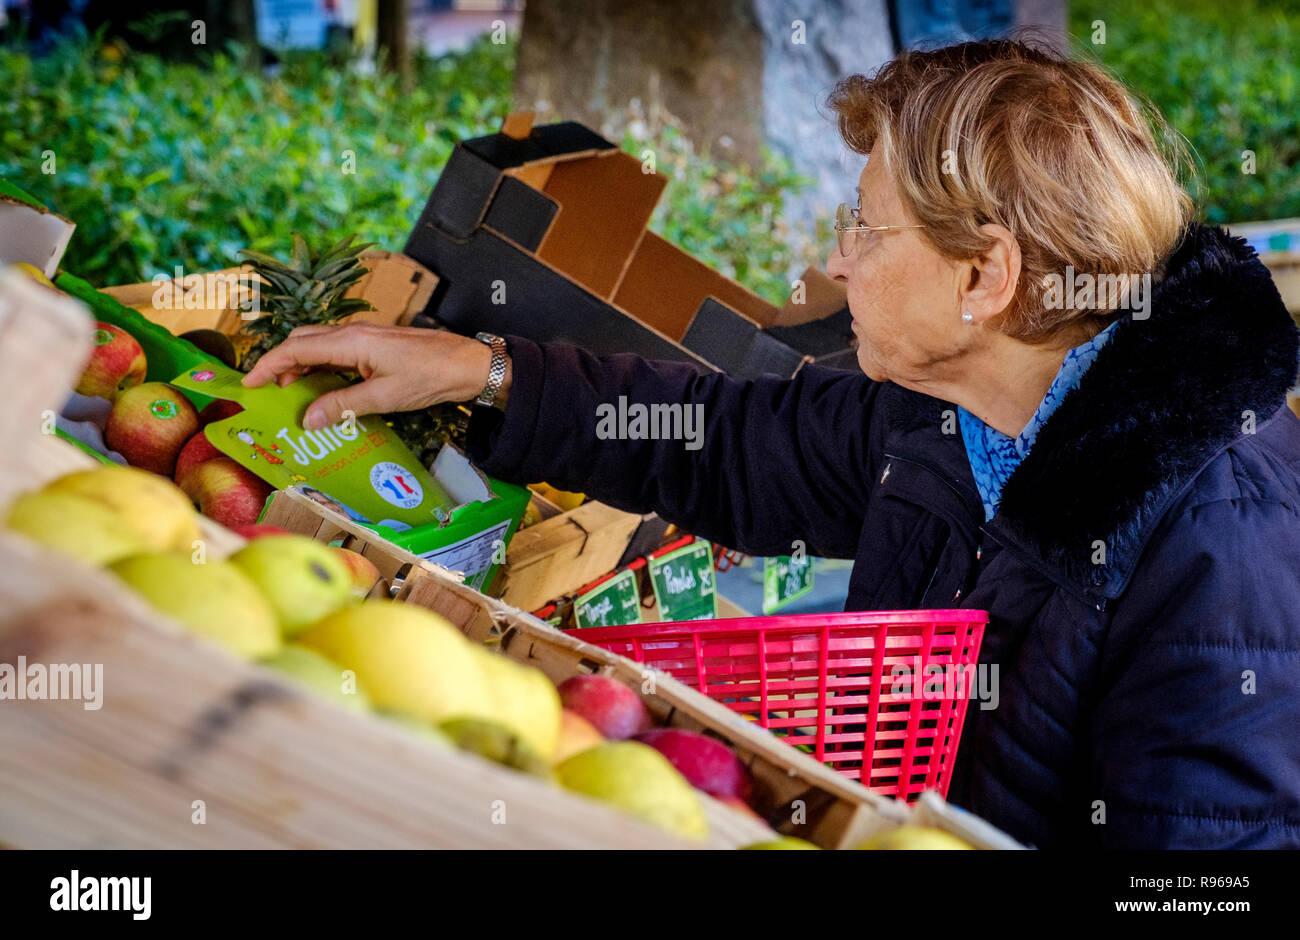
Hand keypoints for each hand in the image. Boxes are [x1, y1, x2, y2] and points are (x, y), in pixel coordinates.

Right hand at [241, 323, 509, 429]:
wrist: (468, 364)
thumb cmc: (431, 376)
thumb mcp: (384, 397)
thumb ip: (343, 406)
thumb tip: (306, 419)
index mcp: (351, 341)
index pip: (296, 348)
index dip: (268, 365)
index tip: (248, 384)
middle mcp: (353, 334)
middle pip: (302, 342)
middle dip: (280, 365)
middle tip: (267, 394)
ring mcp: (364, 338)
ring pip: (318, 347)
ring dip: (300, 369)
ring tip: (291, 398)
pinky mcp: (374, 346)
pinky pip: (336, 353)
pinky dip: (320, 369)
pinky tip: (321, 391)